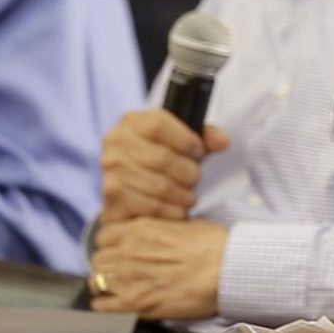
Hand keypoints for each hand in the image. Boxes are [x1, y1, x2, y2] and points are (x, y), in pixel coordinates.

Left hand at [89, 217, 226, 318]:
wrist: (227, 268)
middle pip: (97, 259)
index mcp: (140, 228)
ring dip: (105, 285)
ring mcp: (128, 278)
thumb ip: (160, 230)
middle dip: (107, 266)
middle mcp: (128, 251)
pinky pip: (101, 307)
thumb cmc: (214, 246)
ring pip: (95, 281)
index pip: (104, 236)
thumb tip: (156, 238)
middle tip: (121, 273)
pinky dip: (105, 306)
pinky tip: (118, 306)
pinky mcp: (134, 304)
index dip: (111, 245)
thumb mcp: (185, 225)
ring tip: (119, 290)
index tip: (119, 251)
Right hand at [100, 108, 228, 222]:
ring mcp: (110, 171)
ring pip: (160, 186)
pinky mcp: (112, 198)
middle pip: (162, 158)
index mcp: (133, 121)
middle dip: (189, 172)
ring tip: (190, 195)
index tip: (199, 152)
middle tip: (196, 179)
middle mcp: (116, 143)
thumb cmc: (163, 157)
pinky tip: (179, 209)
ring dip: (184, 195)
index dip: (185, 140)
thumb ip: (205, 136)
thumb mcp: (183, 139)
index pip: (158, 125)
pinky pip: (151, 207)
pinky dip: (172, 211)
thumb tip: (222, 142)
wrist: (133, 187)